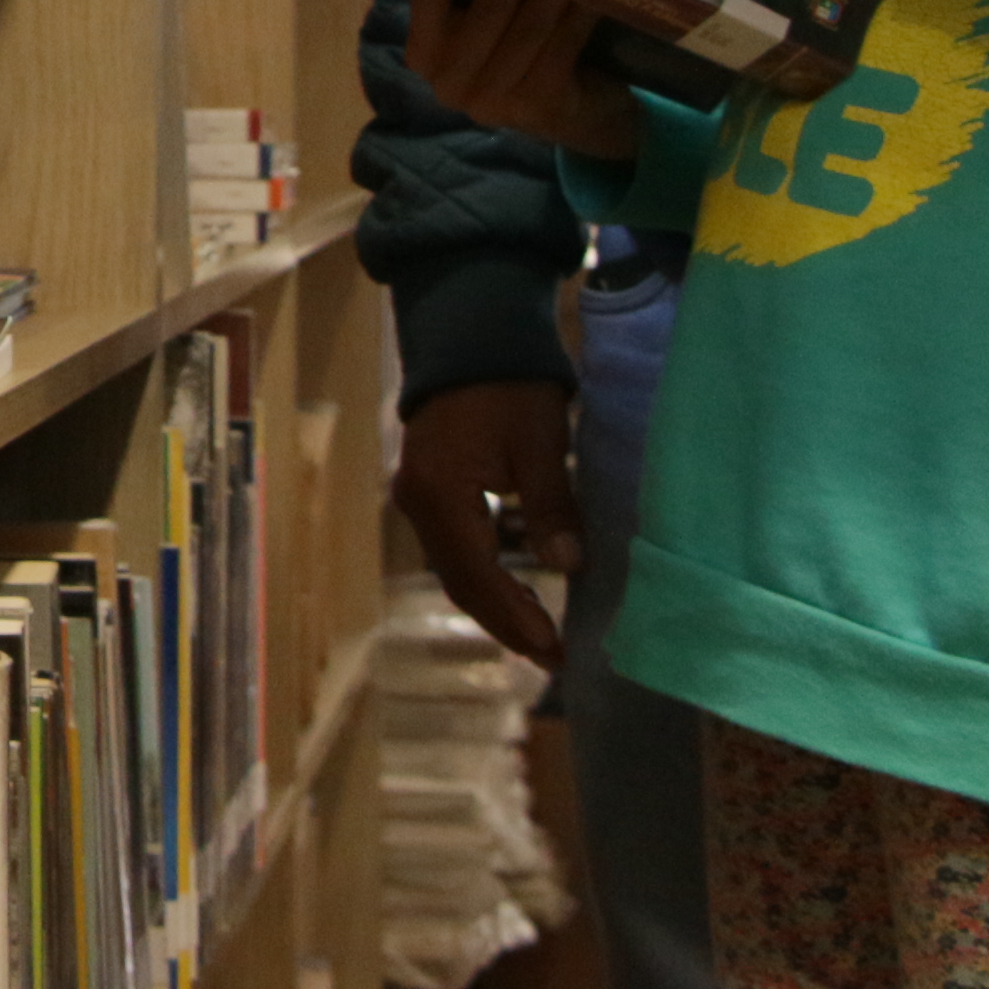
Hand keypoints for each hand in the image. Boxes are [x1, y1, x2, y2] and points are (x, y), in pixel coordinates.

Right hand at [395, 378, 580, 668]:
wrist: (469, 331)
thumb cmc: (509, 382)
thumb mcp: (541, 441)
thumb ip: (552, 506)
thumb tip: (570, 567)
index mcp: (442, 494)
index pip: (479, 575)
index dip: (516, 617)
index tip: (554, 649)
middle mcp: (419, 504)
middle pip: (460, 583)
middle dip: (505, 623)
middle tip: (552, 657)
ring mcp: (418, 498)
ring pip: (454, 570)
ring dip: (494, 605)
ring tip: (539, 636)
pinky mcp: (428, 490)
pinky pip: (453, 550)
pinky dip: (485, 577)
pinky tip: (516, 590)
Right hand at [406, 0, 641, 160]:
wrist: (577, 113)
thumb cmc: (525, 53)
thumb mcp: (488, 24)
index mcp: (426, 56)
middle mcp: (450, 85)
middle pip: (488, 10)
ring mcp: (493, 102)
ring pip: (529, 27)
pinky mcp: (538, 107)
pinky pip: (562, 46)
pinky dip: (579, 15)